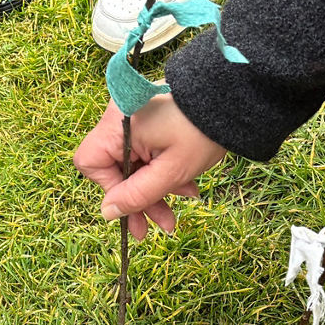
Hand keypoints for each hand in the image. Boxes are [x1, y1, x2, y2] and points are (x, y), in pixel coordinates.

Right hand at [74, 96, 226, 239]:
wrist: (232, 100)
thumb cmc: (201, 132)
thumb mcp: (171, 172)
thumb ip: (136, 196)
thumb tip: (107, 213)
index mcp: (118, 124)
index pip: (92, 163)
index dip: (111, 190)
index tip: (135, 207)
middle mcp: (119, 118)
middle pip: (113, 168)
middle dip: (139, 199)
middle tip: (160, 224)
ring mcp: (134, 118)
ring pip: (132, 165)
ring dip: (154, 191)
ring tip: (178, 209)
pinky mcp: (148, 121)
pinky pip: (145, 154)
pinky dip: (160, 172)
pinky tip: (184, 186)